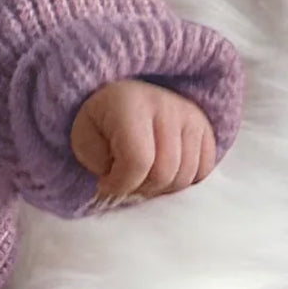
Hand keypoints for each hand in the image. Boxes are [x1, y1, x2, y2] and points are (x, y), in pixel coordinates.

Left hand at [69, 78, 216, 207]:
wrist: (124, 99)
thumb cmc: (100, 122)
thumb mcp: (82, 139)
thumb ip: (97, 162)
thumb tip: (122, 183)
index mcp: (130, 104)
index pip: (137, 161)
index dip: (120, 184)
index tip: (105, 184)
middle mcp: (166, 106)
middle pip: (165, 173)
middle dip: (140, 189)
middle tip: (125, 183)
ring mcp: (191, 116)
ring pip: (185, 177)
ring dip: (161, 189)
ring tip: (142, 177)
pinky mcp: (205, 128)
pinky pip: (203, 171)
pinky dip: (182, 182)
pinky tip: (162, 173)